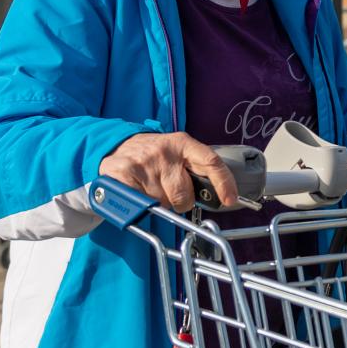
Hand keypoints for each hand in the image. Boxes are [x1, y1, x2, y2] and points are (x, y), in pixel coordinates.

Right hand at [99, 132, 237, 212]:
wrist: (116, 144)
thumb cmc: (154, 155)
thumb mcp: (177, 153)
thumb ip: (196, 169)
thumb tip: (220, 197)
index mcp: (183, 143)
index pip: (211, 161)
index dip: (224, 183)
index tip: (229, 200)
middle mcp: (165, 151)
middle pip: (185, 195)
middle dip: (181, 201)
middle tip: (170, 191)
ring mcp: (144, 162)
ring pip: (162, 203)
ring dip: (159, 202)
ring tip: (151, 186)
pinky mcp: (124, 173)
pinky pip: (142, 204)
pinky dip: (141, 203)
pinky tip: (138, 190)